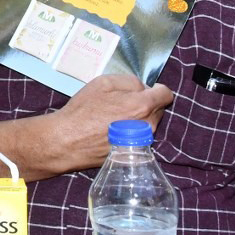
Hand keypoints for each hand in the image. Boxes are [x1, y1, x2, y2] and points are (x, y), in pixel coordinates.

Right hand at [52, 75, 172, 172]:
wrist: (68, 141)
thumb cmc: (83, 110)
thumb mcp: (103, 83)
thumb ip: (129, 81)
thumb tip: (142, 88)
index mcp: (143, 106)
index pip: (166, 94)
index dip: (157, 89)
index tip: (146, 89)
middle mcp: (148, 126)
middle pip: (158, 109)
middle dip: (145, 103)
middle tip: (122, 102)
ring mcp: (142, 142)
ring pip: (149, 123)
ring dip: (139, 118)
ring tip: (115, 117)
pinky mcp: (134, 153)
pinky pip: (140, 137)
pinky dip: (131, 132)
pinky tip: (113, 130)